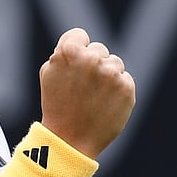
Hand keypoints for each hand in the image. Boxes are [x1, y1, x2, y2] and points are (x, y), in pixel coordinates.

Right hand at [38, 28, 135, 158]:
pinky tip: (105, 104)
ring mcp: (111, 73)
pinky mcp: (127, 87)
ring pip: (115, 63)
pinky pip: (125, 79)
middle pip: (99, 49)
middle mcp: (91, 59)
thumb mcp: (48, 73)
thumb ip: (64, 52)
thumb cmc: (57, 105)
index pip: (80, 35)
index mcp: (69, 51)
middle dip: (92, 64)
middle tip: (83, 87)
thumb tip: (82, 44)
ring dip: (107, 76)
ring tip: (94, 97)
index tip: (73, 66)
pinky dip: (118, 90)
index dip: (75, 50)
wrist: (70, 140)